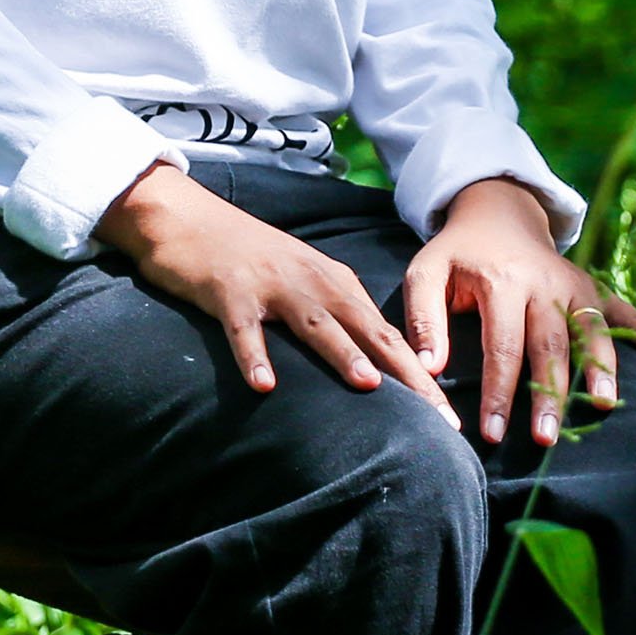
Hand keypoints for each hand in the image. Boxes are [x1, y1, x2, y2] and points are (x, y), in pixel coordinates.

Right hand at [96, 164, 457, 426]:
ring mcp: (271, 285)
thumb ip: (335, 312)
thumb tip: (373, 361)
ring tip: (369, 385)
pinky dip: (254, 354)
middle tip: (435, 415)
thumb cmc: (248, 256)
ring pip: (314, 323)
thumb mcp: (301, 279)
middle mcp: (311, 282)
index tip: (448, 417)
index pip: (386, 333)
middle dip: (404, 373)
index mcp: (334, 282)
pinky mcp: (230, 291)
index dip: (420, 374)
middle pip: (366, 330)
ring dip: (342, 352)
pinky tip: (263, 386)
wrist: (187, 217)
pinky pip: (244, 328)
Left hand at [402, 177, 635, 445]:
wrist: (498, 213)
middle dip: (551, 393)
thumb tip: (429, 370)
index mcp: (503, 281)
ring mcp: (575, 286)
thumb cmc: (457, 254)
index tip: (493, 434)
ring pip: (591, 333)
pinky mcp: (594, 290)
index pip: (502, 345)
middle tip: (547, 438)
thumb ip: (423, 318)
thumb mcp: (425, 272)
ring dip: (600, 370)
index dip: (498, 391)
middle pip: (551, 345)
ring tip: (604, 407)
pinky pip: (626, 314)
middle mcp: (546, 284)